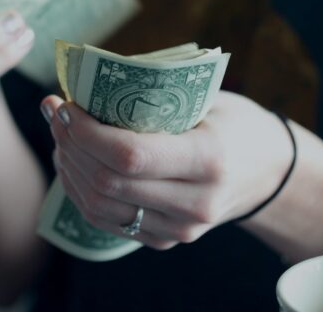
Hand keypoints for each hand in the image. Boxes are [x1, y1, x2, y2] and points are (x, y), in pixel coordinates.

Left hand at [43, 91, 293, 249]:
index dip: (86, 132)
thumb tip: (86, 83)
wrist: (267, 172)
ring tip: (60, 134)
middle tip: (55, 112)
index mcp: (209, 159)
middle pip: (108, 182)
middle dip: (70, 144)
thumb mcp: (206, 99)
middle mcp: (195, 203)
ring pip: (99, 206)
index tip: (65, 104)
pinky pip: (107, 221)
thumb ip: (153, 96)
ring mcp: (180, 229)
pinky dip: (80, 190)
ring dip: (69, 167)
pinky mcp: (165, 240)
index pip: (130, 155)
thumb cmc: (233, 122)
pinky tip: (72, 161)